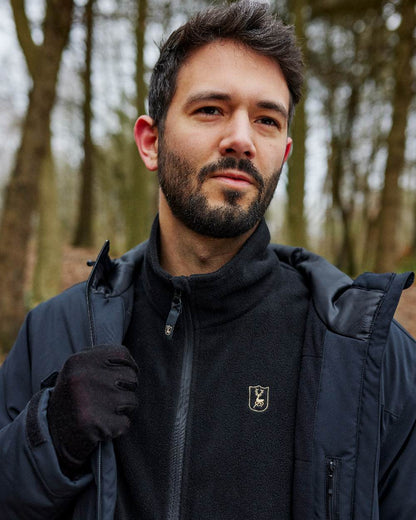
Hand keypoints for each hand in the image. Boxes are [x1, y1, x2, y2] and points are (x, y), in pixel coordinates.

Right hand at [47, 344, 138, 477]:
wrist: (52, 435)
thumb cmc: (73, 399)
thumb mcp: (79, 371)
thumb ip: (103, 361)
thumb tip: (132, 363)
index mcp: (78, 361)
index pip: (122, 354)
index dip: (129, 366)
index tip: (123, 375)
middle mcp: (83, 378)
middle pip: (130, 377)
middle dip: (126, 389)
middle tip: (109, 398)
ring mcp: (90, 401)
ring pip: (132, 400)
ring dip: (123, 409)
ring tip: (104, 411)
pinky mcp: (97, 425)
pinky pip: (126, 423)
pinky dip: (118, 427)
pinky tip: (102, 425)